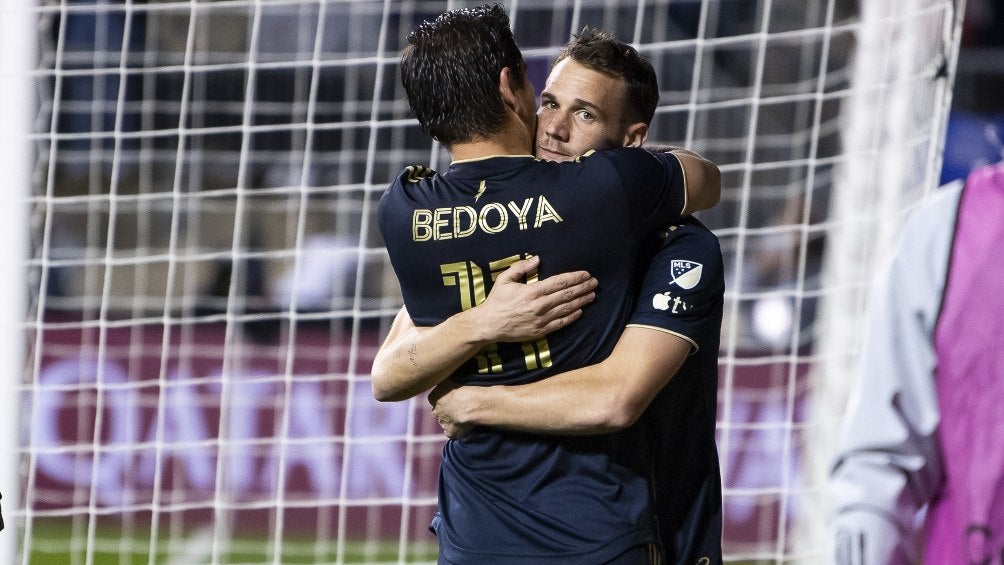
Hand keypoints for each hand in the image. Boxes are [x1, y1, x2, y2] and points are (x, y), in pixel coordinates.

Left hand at [429, 380, 473, 438]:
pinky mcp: (450, 432)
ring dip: (451, 420)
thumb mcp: (450, 380)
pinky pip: (451, 432)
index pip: (434, 399)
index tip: (451, 398)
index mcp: (433, 397)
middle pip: (438, 412)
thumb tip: (445, 383)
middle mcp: (435, 411)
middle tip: (458, 408)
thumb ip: (444, 384)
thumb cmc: (463, 389)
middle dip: (445, 411)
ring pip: (444, 422)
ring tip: (463, 416)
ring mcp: (442, 423)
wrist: (470, 404)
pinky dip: (456, 431)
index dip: (443, 400)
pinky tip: (464, 426)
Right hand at [476, 256, 596, 342]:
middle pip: (567, 294)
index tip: (586, 274)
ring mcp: (541, 319)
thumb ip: (521, 267)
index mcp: (533, 291)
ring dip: (581, 301)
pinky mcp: (540, 330)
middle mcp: (540, 305)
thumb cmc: (497, 300)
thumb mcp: (505, 279)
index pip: (560, 282)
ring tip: (592, 295)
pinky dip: (572, 317)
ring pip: (566, 308)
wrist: (489, 324)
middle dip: (583, 288)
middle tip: (594, 283)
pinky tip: (580, 311)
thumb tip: (537, 259)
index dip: (575, 277)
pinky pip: (560, 323)